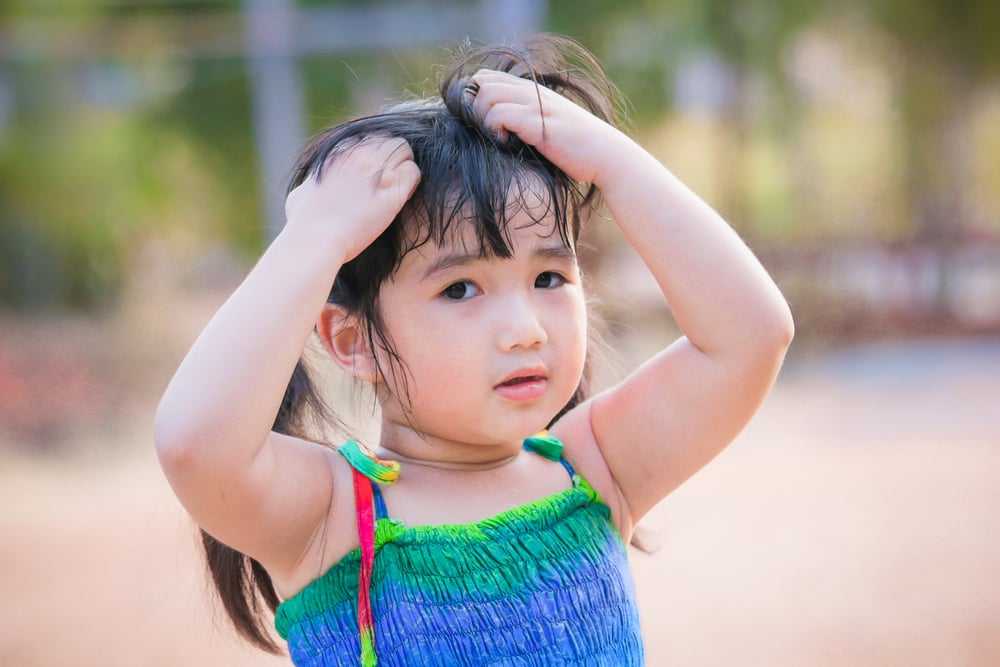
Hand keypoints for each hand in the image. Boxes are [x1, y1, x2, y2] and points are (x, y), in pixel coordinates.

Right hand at [284, 136, 420, 262]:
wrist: (315, 238)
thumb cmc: (303, 222)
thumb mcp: (302, 191)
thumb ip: (314, 181)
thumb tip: (314, 183)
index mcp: (338, 152)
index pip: (367, 137)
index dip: (375, 152)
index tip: (375, 167)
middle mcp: (359, 156)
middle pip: (389, 139)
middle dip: (394, 154)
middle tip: (393, 173)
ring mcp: (377, 171)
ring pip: (404, 150)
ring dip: (405, 164)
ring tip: (401, 183)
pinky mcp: (392, 191)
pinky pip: (413, 172)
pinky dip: (412, 180)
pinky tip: (404, 194)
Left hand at [468, 69, 624, 185]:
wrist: (607, 155)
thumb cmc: (579, 148)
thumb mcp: (552, 125)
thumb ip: (530, 118)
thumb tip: (506, 129)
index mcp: (534, 91)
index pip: (490, 77)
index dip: (478, 96)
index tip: (486, 121)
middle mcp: (533, 93)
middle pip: (483, 81)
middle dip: (476, 107)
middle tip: (489, 130)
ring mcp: (535, 106)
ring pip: (487, 94)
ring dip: (483, 118)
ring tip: (497, 136)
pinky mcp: (537, 123)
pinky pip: (500, 114)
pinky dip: (495, 129)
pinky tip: (506, 142)